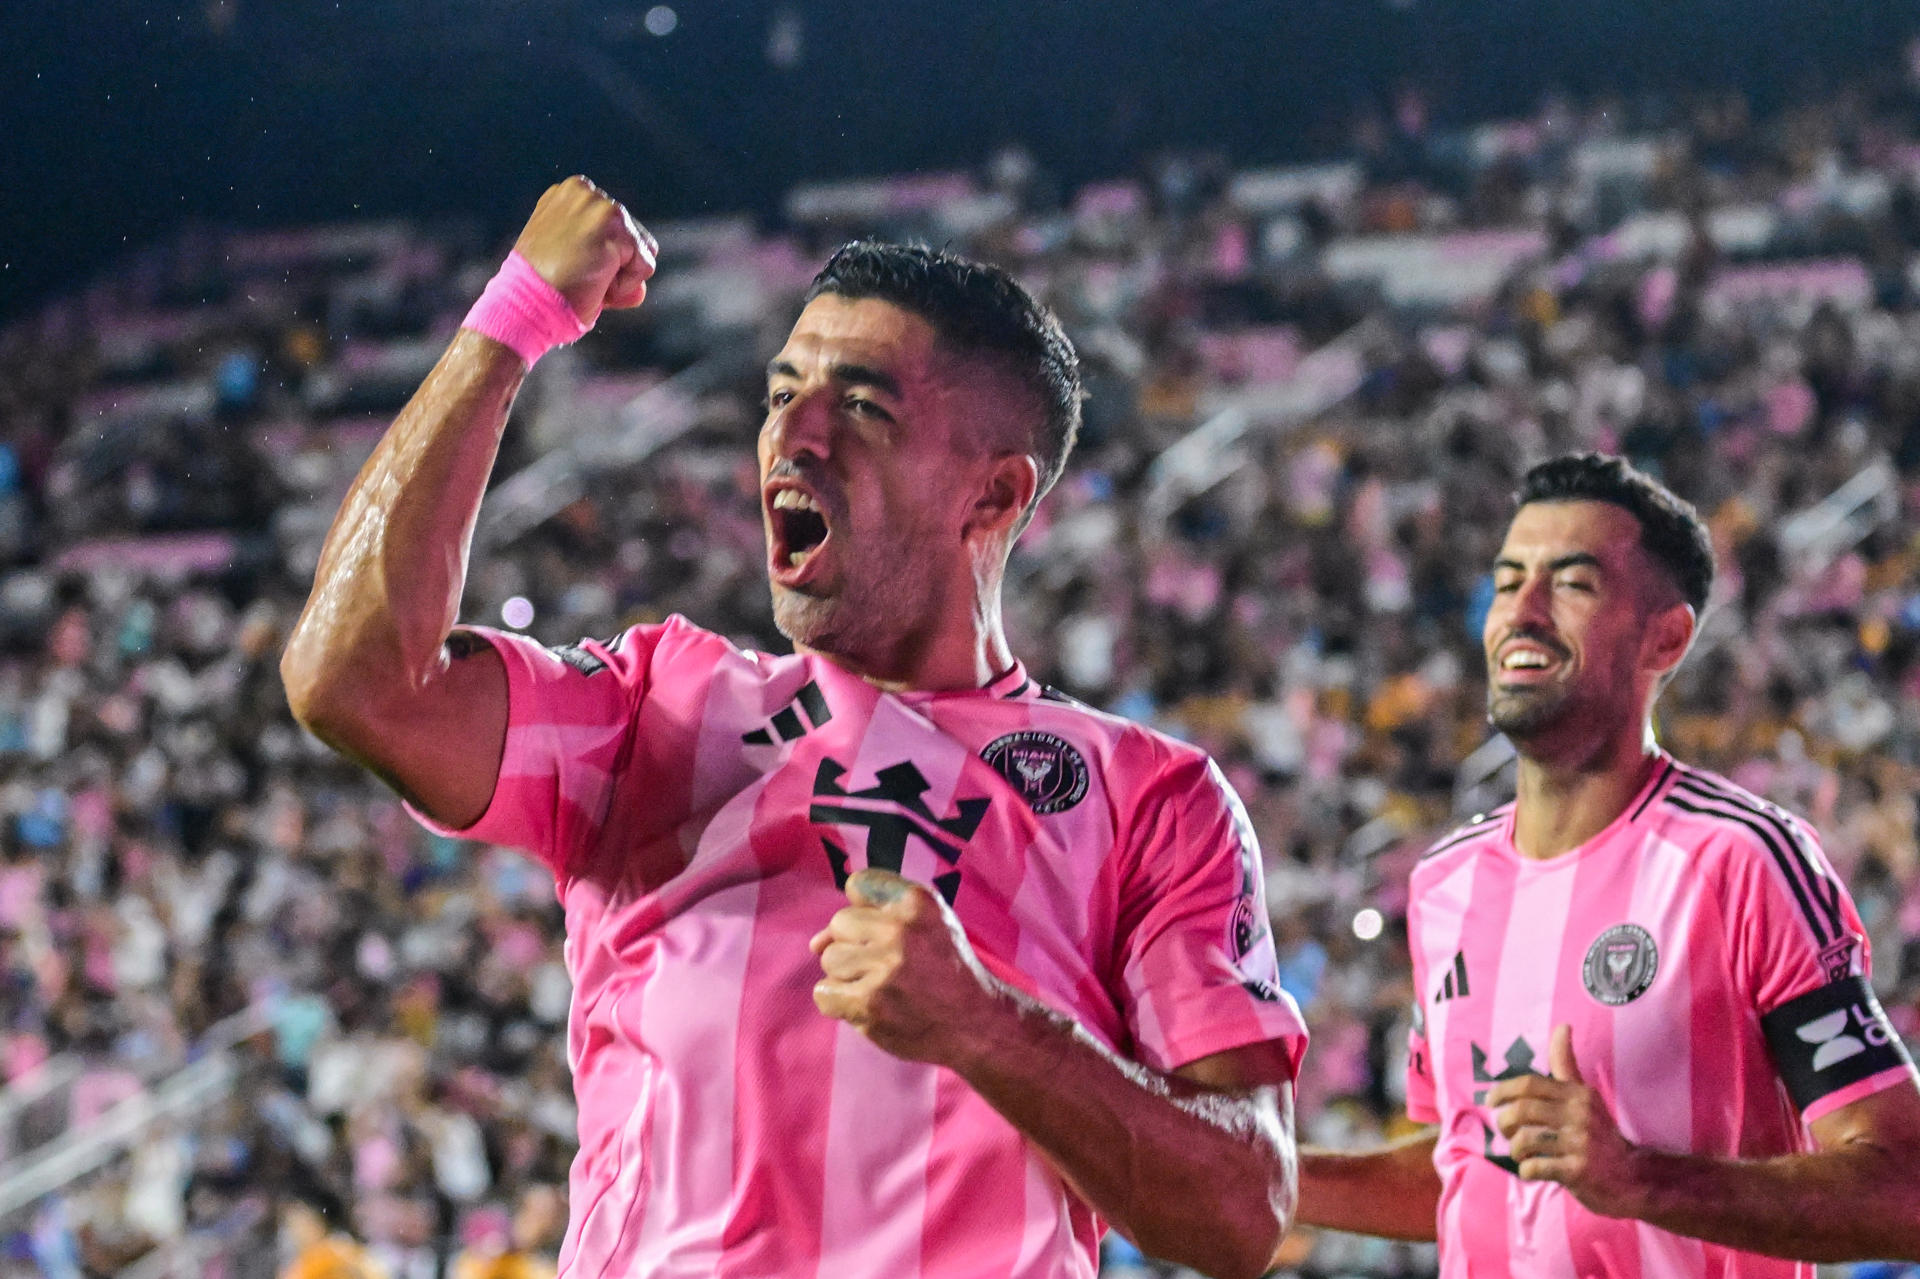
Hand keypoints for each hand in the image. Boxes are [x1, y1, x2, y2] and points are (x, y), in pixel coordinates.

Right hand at [512, 176, 657, 325]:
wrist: (526, 306)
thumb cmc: (543, 290)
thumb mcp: (572, 267)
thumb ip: (610, 269)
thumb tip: (639, 292)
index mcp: (569, 195)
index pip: (615, 229)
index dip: (602, 259)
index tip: (569, 268)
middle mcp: (584, 191)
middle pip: (633, 237)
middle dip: (614, 267)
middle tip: (576, 277)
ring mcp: (600, 205)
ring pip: (640, 251)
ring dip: (618, 276)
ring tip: (582, 279)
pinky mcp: (614, 224)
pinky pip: (644, 266)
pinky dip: (623, 285)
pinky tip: (592, 282)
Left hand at [809, 869, 1005, 1065]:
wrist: (976, 1023)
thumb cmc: (947, 970)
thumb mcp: (931, 921)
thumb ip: (878, 914)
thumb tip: (816, 943)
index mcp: (917, 901)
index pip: (860, 884)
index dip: (865, 910)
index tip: (883, 931)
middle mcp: (900, 929)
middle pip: (839, 924)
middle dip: (854, 946)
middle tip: (886, 966)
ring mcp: (884, 967)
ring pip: (830, 959)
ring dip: (847, 976)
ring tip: (880, 987)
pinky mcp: (870, 1002)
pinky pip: (824, 993)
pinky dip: (839, 1003)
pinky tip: (867, 1006)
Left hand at [1487, 1025, 1645, 1217]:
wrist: (1634, 1177)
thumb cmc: (1600, 1134)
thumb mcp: (1585, 1096)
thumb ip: (1567, 1065)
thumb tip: (1562, 1026)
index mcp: (1578, 1094)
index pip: (1530, 1084)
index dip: (1503, 1091)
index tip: (1490, 1101)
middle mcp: (1579, 1114)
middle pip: (1522, 1110)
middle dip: (1504, 1123)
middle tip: (1506, 1133)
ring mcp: (1579, 1143)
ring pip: (1524, 1140)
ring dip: (1515, 1150)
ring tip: (1522, 1154)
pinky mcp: (1577, 1171)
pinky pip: (1535, 1167)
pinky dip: (1526, 1170)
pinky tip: (1534, 1170)